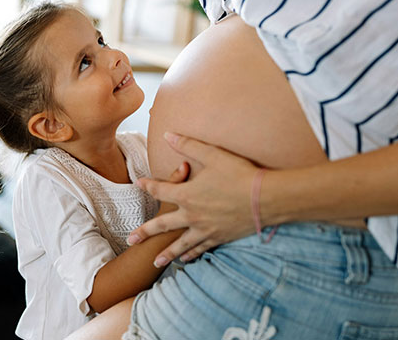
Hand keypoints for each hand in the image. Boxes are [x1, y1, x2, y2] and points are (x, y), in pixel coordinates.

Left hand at [128, 132, 261, 265]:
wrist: (266, 199)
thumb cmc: (239, 174)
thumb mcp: (213, 154)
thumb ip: (188, 145)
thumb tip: (168, 135)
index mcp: (187, 195)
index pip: (160, 190)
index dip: (148, 185)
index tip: (139, 184)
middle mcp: (192, 215)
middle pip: (162, 225)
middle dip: (145, 232)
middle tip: (130, 241)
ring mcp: (205, 229)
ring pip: (180, 244)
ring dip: (166, 253)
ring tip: (155, 262)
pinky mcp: (219, 237)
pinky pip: (201, 248)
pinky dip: (192, 254)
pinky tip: (186, 260)